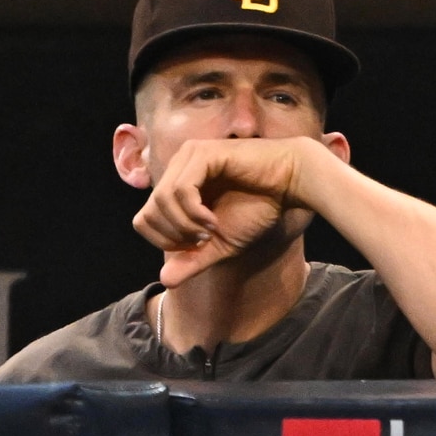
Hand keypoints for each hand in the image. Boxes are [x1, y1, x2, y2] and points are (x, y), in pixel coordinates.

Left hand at [133, 134, 333, 286]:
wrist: (291, 184)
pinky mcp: (203, 154)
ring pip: (160, 201)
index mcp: (176, 185)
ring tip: (211, 229)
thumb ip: (194, 260)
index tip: (197, 245)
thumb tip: (165, 281)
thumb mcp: (222, 244)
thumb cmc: (259, 208)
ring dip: (185, 225)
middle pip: (148, 213)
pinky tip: (214, 220)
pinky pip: (181, 190)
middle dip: (175, 235)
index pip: (144, 219)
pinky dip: (194, 213)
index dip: (165, 241)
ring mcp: (188, 157)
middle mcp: (177, 167)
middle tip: (204, 240)